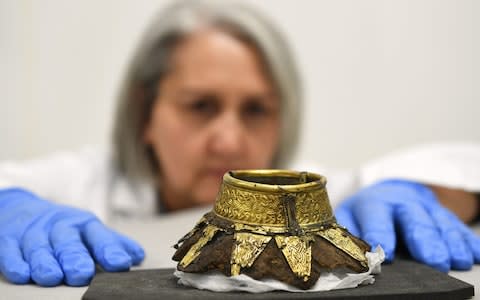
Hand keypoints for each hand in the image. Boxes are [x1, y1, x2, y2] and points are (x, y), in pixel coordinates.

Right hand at [0, 188, 144, 285]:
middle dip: (75, 257)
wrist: (21, 210)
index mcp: (83, 225)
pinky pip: (10, 252)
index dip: (109, 249)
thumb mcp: (89, 231)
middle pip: (67, 241)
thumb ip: (112, 243)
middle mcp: (59, 228)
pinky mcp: (9, 241)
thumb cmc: (63, 227)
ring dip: (45, 263)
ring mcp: (33, 234)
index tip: (121, 263)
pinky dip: (16, 263)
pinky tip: (23, 273)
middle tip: (82, 273)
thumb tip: (138, 256)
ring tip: (53, 277)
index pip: (98, 235)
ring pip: (39, 248)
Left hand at [335, 180, 479, 271]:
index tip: (385, 253)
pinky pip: (457, 225)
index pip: (376, 217)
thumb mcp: (349, 217)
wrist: (388, 193)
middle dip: (425, 240)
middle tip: (434, 260)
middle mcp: (401, 203)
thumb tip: (347, 255)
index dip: (380, 234)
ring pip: (439, 222)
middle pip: (414, 219)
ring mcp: (424, 207)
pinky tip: (474, 253)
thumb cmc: (365, 213)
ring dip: (450, 242)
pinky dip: (467, 239)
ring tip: (457, 260)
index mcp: (373, 203)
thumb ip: (347, 234)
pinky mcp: (442, 214)